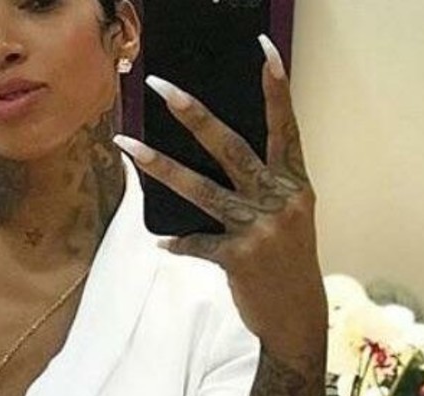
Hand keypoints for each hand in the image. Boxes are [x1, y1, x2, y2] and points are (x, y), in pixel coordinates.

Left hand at [113, 35, 327, 363]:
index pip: (286, 128)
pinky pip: (196, 243)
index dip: (276, 88)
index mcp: (295, 186)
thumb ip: (264, 187)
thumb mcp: (290, 219)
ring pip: (200, 189)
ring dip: (159, 166)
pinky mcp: (238, 259)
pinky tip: (163, 242)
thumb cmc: (289, 264)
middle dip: (192, 114)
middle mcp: (279, 201)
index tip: (263, 48)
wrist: (296, 319)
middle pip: (230, 147)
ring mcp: (259, 230)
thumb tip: (217, 160)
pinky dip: (179, 243)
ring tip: (126, 145)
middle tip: (159, 88)